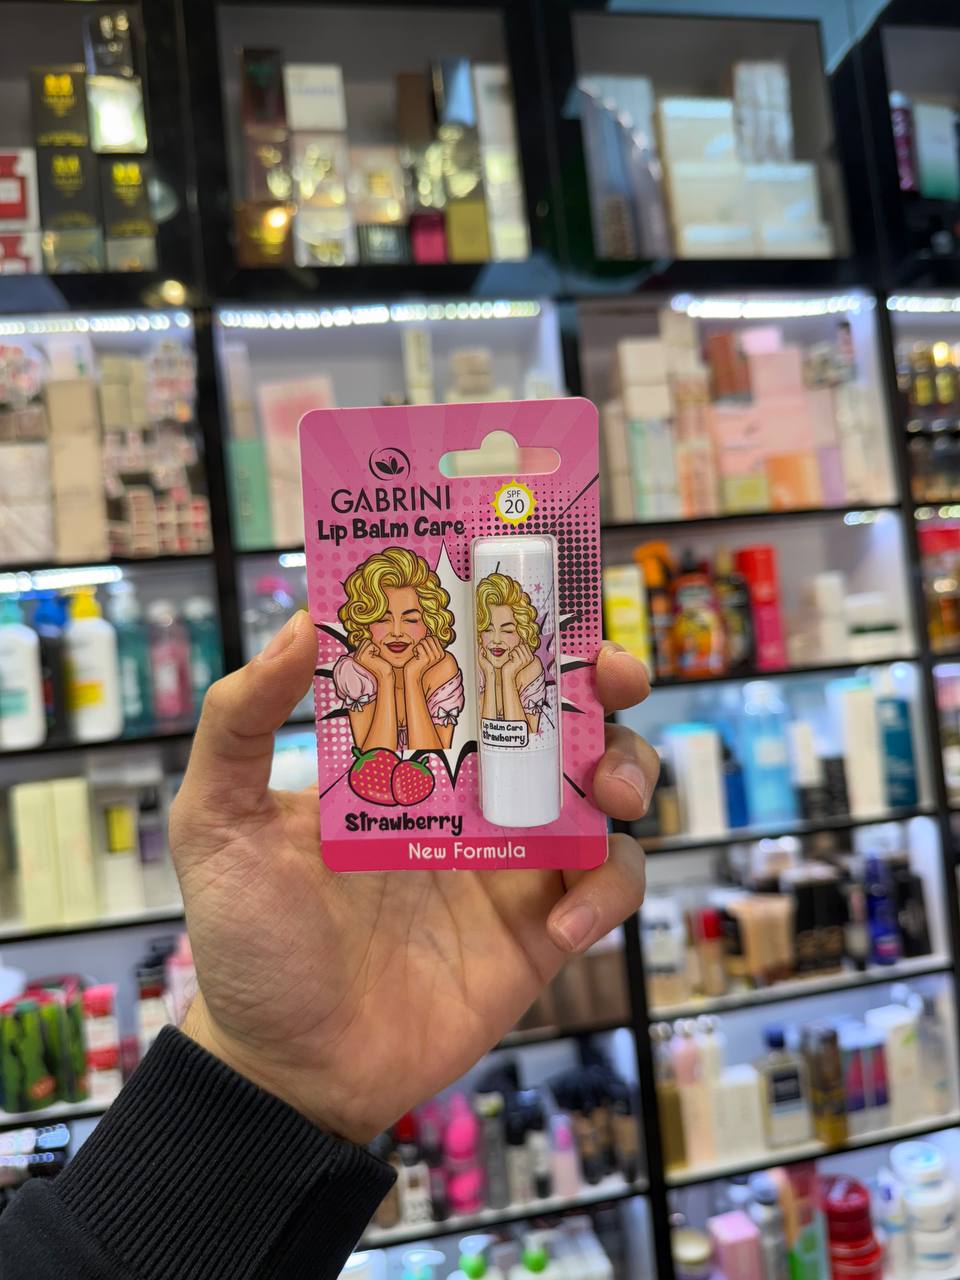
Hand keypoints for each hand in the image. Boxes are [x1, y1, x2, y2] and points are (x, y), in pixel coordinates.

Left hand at [172, 616, 656, 1143]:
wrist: (287, 1067)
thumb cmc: (248, 940)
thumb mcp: (218, 820)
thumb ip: (240, 721)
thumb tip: (297, 623)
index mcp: (406, 753)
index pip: (475, 668)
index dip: (516, 627)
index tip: (537, 598)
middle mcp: (471, 794)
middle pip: (561, 715)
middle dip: (604, 683)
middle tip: (612, 678)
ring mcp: (514, 859)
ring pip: (606, 789)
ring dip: (629, 770)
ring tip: (606, 792)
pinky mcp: (543, 928)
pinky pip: (607, 886)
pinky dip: (607, 893)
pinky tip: (561, 924)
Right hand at [353, 637, 392, 684]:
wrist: (384, 674)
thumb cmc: (381, 664)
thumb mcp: (373, 654)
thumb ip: (368, 646)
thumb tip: (365, 635)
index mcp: (356, 655)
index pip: (363, 641)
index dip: (372, 646)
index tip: (374, 656)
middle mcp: (355, 656)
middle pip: (365, 640)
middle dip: (373, 646)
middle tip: (375, 657)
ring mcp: (358, 656)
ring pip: (368, 642)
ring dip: (374, 648)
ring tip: (375, 657)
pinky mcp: (363, 657)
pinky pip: (371, 645)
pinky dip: (376, 650)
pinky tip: (376, 658)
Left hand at [404, 634, 444, 682]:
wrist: (413, 672)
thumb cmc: (419, 660)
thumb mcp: (427, 651)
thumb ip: (431, 643)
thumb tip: (430, 631)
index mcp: (441, 653)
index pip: (434, 637)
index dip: (426, 641)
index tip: (424, 650)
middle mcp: (439, 655)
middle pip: (429, 638)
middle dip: (422, 643)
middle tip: (420, 652)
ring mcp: (433, 657)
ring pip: (423, 641)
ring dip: (418, 646)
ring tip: (418, 655)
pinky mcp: (426, 658)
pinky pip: (418, 646)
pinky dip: (415, 650)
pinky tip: (416, 657)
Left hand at [504, 642, 532, 680]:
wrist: (509, 674)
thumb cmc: (513, 664)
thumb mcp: (519, 656)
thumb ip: (522, 649)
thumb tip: (522, 639)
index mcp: (531, 657)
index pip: (525, 645)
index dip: (519, 648)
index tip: (517, 655)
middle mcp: (529, 658)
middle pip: (521, 645)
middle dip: (515, 649)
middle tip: (514, 657)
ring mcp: (524, 660)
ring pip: (517, 648)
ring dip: (512, 652)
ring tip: (513, 659)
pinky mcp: (519, 661)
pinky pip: (513, 651)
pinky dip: (510, 655)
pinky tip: (511, 661)